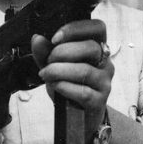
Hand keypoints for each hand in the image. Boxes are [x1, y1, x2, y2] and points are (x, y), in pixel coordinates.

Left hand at [31, 19, 113, 143]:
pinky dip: (64, 87)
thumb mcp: (54, 66)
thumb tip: (37, 38)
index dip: (76, 28)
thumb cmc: (69, 86)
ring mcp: (105, 81)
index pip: (97, 27)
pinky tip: (55, 86)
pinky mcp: (100, 100)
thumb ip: (45, 52)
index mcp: (97, 47)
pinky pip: (83, 92)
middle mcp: (105, 62)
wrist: (78, 116)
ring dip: (59, 71)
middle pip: (90, 47)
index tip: (55, 38)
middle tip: (48, 62)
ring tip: (46, 75)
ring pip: (85, 70)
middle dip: (62, 53)